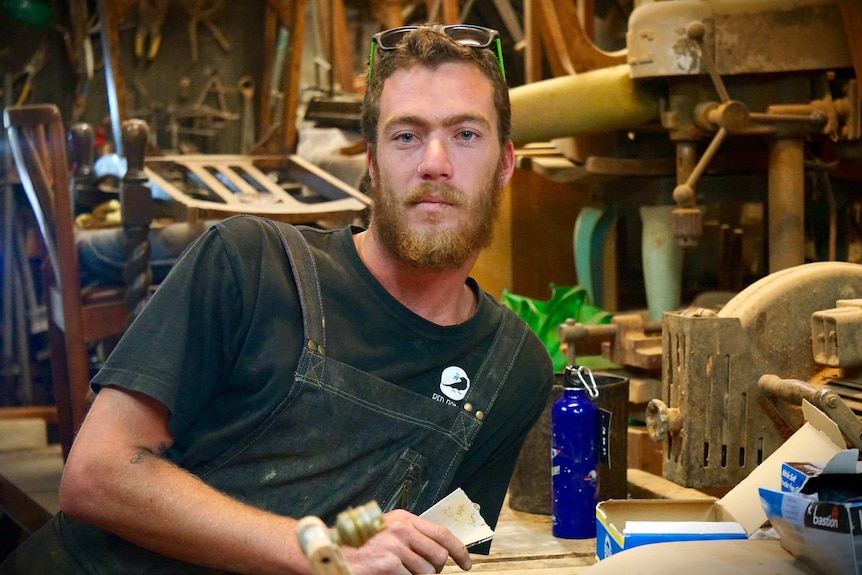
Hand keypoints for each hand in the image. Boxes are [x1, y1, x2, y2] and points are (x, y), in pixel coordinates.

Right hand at [341, 509, 471, 573]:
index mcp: (405, 519)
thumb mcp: (388, 529)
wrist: (334, 551)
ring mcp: (395, 547)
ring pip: (427, 572)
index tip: (466, 563)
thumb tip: (438, 550)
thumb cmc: (361, 543)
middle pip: (439, 556)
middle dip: (437, 570)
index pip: (443, 533)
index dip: (460, 550)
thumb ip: (411, 534)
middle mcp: (402, 530)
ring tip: (402, 573)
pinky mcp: (388, 565)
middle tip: (426, 574)